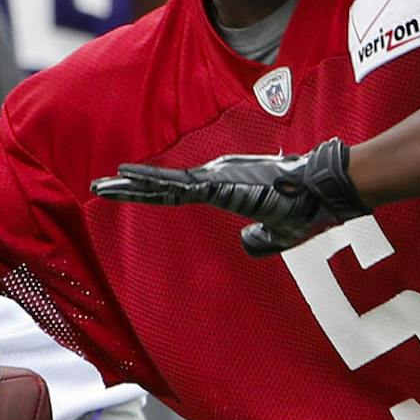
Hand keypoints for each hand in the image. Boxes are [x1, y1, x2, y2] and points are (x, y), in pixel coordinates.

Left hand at [92, 137, 366, 255]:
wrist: (321, 193)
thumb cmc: (306, 208)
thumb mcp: (280, 233)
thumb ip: (262, 240)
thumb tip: (247, 243)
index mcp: (224, 191)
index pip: (177, 195)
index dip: (149, 194)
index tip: (124, 192)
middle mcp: (214, 181)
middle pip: (162, 188)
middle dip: (129, 188)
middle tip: (98, 186)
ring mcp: (214, 180)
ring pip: (163, 184)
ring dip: (130, 185)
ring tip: (100, 184)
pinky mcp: (219, 183)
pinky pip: (177, 183)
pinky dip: (149, 179)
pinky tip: (126, 175)